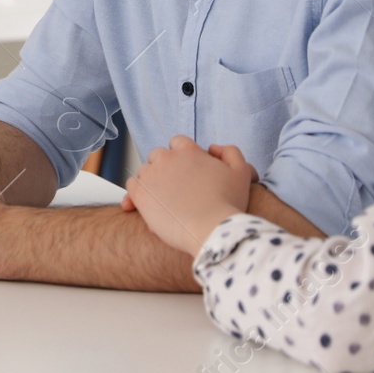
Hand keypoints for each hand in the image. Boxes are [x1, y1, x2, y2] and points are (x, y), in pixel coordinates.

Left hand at [124, 137, 254, 253]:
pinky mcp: (140, 194)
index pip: (178, 143)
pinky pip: (132, 185)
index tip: (188, 172)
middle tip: (177, 187)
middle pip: (159, 155)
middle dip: (166, 167)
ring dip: (153, 180)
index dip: (183, 157)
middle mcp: (166, 158)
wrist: (212, 230)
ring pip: (145, 170)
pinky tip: (151, 204)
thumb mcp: (241, 171)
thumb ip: (229, 152)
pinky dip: (138, 193)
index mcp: (188, 151)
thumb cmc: (228, 204)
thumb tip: (212, 148)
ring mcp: (150, 175)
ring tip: (166, 199)